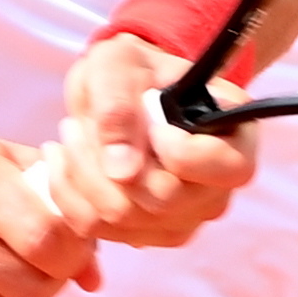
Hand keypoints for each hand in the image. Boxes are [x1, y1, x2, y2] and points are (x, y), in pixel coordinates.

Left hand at [47, 34, 257, 247]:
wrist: (117, 88)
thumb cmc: (131, 68)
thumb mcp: (118, 64)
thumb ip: (119, 106)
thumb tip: (122, 172)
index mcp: (235, 137)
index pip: (225, 169)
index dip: (180, 152)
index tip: (148, 121)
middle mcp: (218, 187)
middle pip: (164, 201)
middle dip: (107, 163)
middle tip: (75, 125)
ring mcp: (185, 216)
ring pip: (126, 220)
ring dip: (81, 177)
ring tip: (68, 136)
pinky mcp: (148, 233)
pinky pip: (100, 230)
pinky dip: (69, 196)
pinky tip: (61, 161)